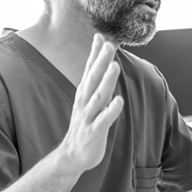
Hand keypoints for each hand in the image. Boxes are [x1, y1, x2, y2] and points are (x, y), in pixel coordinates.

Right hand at [58, 33, 123, 174]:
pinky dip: (111, 111)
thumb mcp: (89, 102)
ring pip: (98, 97)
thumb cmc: (86, 125)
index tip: (100, 35)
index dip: (95, 54)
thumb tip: (105, 64)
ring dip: (106, 81)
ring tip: (115, 66)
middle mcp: (85, 102)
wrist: (72, 155)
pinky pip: (104, 120)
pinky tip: (119, 101)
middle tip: (109, 44)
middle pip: (93, 79)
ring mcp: (89, 117)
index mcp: (84, 94)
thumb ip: (97, 83)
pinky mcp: (94, 132)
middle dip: (101, 61)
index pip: (90, 70)